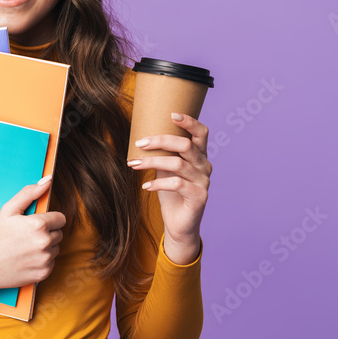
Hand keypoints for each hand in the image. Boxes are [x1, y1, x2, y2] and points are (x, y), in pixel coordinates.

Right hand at [0, 176, 64, 304]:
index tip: (36, 223)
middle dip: (47, 232)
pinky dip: (42, 261)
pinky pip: (51, 262)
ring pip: (56, 248)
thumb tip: (48, 180)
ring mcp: (45, 260)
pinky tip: (27, 259)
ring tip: (26, 247)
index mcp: (38, 225)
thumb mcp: (8, 210)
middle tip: (27, 236)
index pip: (61, 218)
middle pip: (59, 233)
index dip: (49, 219)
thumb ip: (29, 193)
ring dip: (46, 247)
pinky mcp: (44, 273)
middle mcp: (44, 243)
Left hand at [127, 113, 210, 263]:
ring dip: (152, 162)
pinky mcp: (199, 197)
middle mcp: (204, 166)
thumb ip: (162, 154)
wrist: (178, 224)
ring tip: (133, 163)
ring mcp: (203, 181)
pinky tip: (145, 185)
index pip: (201, 133)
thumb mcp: (165, 170)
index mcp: (199, 155)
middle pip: (186, 145)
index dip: (189, 122)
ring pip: (177, 164)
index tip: (171, 114)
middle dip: (160, 141)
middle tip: (139, 142)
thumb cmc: (170, 193)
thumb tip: (142, 136)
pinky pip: (176, 184)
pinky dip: (157, 183)